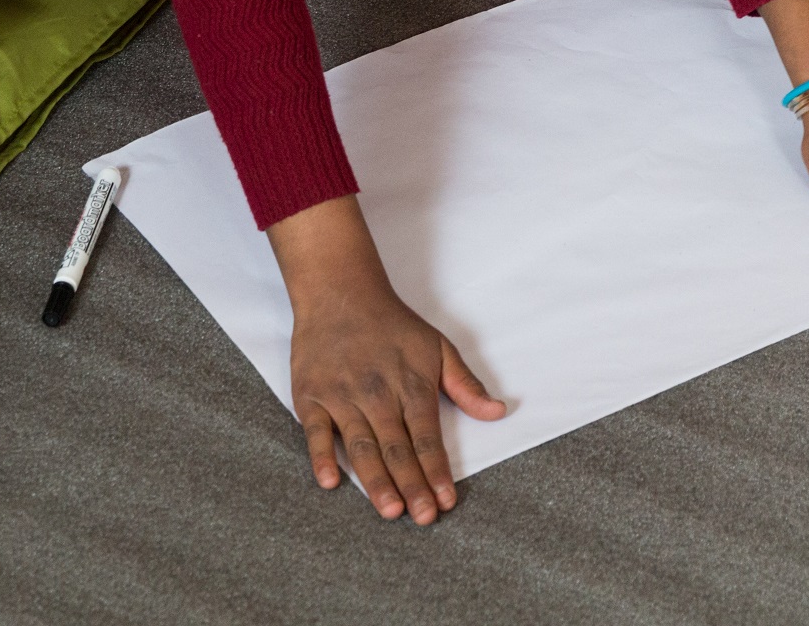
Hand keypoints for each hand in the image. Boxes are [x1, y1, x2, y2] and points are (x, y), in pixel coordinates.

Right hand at [266, 196, 505, 524]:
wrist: (338, 290)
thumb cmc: (391, 323)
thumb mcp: (437, 347)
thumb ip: (465, 384)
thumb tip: (498, 411)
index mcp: (410, 383)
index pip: (427, 436)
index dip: (437, 470)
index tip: (446, 501)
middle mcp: (377, 393)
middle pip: (397, 447)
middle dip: (412, 485)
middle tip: (422, 518)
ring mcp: (341, 395)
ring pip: (360, 445)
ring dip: (375, 479)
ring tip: (389, 509)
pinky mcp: (311, 394)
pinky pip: (315, 431)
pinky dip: (320, 455)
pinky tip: (330, 481)